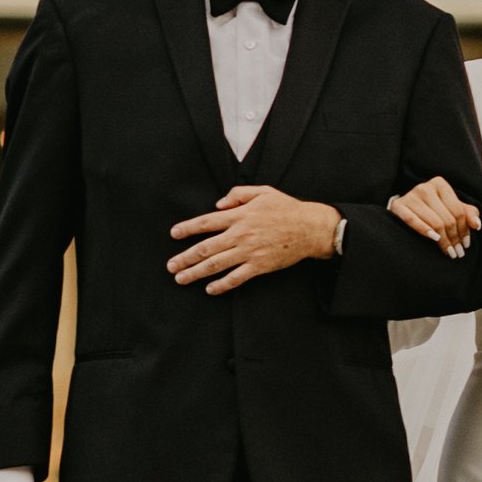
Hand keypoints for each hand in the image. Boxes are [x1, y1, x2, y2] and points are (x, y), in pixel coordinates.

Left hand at [169, 185, 340, 292]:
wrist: (310, 228)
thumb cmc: (286, 208)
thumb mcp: (262, 191)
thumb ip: (238, 194)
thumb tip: (218, 205)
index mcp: (240, 215)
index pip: (206, 222)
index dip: (188, 228)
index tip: (174, 234)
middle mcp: (241, 234)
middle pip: (206, 247)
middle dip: (185, 257)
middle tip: (171, 265)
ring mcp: (249, 252)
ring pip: (216, 264)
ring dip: (196, 272)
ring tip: (181, 278)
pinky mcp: (260, 266)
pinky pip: (236, 278)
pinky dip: (222, 285)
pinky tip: (210, 289)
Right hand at [387, 176, 481, 260]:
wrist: (405, 208)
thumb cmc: (432, 208)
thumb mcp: (451, 207)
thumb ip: (467, 214)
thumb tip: (477, 225)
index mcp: (440, 184)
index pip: (458, 211)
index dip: (464, 230)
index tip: (466, 244)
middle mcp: (425, 187)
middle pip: (447, 219)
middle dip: (454, 238)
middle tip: (458, 253)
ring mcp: (410, 196)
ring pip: (434, 222)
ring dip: (443, 241)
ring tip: (449, 252)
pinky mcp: (398, 206)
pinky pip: (413, 221)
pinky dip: (425, 231)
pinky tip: (434, 239)